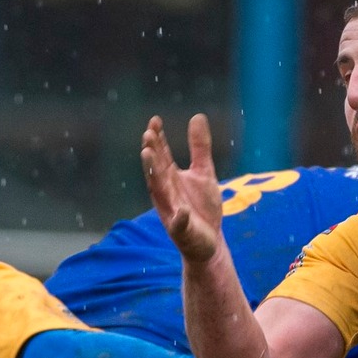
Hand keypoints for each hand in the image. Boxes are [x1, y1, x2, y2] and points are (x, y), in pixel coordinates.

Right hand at [140, 114, 225, 264]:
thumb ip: (199, 147)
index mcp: (170, 178)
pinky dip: (179, 218)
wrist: (210, 242)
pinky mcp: (181, 231)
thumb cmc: (202, 207)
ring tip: (149, 157)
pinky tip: (182, 210)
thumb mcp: (204, 172)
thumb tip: (197, 116)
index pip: (161, 156)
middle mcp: (166, 193)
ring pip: (160, 194)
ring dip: (154, 176)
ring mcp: (171, 212)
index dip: (158, 139)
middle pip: (156, 171)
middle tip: (147, 135)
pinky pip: (179, 224)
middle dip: (151, 154)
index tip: (155, 120)